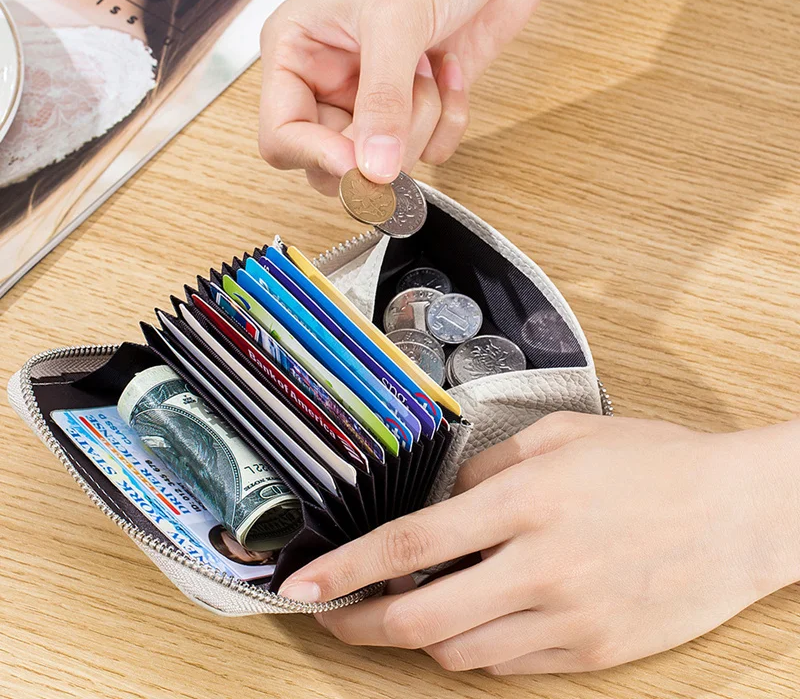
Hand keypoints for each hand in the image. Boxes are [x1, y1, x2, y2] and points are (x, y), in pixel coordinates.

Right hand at [258, 0, 552, 194]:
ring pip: (384, 165)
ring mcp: (371, 103)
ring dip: (421, 123)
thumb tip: (372, 171)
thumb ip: (381, 102)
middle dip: (381, 142)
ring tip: (429, 68)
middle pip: (333, 164)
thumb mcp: (396, 22)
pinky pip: (427, 155)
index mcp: (295, 54)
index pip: (281, 138)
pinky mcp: (413, 113)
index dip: (319, 158)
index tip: (361, 164)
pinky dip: (449, 121)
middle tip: (408, 103)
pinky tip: (450, 73)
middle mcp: (326, 85)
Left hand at [279, 412, 799, 673]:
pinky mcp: (594, 655)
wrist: (742, 513)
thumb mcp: (562, 436)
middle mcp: (541, 566)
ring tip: (414, 604)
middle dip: (361, 623)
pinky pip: (510, 665)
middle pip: (422, 617)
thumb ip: (488, 466)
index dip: (347, 568)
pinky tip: (476, 617)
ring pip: (461, 650)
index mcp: (528, 500)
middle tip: (333, 616)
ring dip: (421, 632)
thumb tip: (442, 501)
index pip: (412, 542)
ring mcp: (569, 620)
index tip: (305, 586)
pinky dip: (476, 645)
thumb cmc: (655, 462)